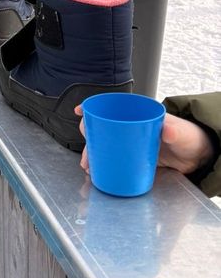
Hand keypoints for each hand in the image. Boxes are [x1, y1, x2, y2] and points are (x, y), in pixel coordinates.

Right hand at [76, 106, 214, 175]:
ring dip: (92, 153)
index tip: (80, 111)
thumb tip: (166, 130)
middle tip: (87, 145)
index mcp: (138, 114)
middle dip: (89, 134)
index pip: (111, 107)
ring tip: (88, 165)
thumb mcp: (182, 131)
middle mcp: (129, 127)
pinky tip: (96, 170)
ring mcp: (129, 143)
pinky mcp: (132, 157)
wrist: (197, 156)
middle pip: (102, 126)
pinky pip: (113, 158)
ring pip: (104, 144)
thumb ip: (175, 130)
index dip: (93, 107)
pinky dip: (101, 163)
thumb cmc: (190, 137)